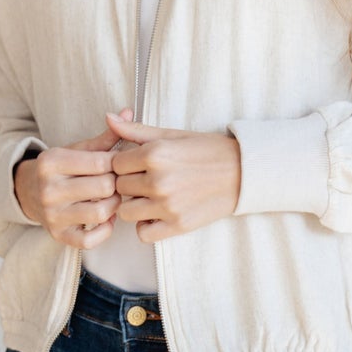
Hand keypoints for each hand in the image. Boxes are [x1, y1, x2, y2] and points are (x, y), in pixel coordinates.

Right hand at [14, 112, 134, 245]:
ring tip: (112, 198)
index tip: (117, 165)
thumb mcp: (77, 149)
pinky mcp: (58, 235)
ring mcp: (52, 215)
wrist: (27, 192)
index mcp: (52, 162)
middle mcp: (49, 189)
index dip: (117, 164)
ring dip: (114, 206)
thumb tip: (128, 112)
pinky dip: (104, 230)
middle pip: (105, 187)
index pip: (101, 162)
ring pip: (102, 212)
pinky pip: (90, 240)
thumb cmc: (60, 169)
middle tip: (117, 183)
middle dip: (116, 184)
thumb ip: (105, 136)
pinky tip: (105, 219)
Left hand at [102, 110, 241, 239]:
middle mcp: (158, 180)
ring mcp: (167, 205)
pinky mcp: (177, 225)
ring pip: (126, 211)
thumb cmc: (208, 151)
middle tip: (145, 180)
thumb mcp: (172, 135)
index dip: (123, 164)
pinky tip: (156, 214)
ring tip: (150, 197)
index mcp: (155, 154)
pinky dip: (145, 225)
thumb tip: (108, 118)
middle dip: (129, 184)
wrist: (242, 173)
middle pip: (119, 187)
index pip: (115, 164)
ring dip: (134, 205)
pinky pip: (143, 233)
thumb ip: (137, 130)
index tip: (136, 165)